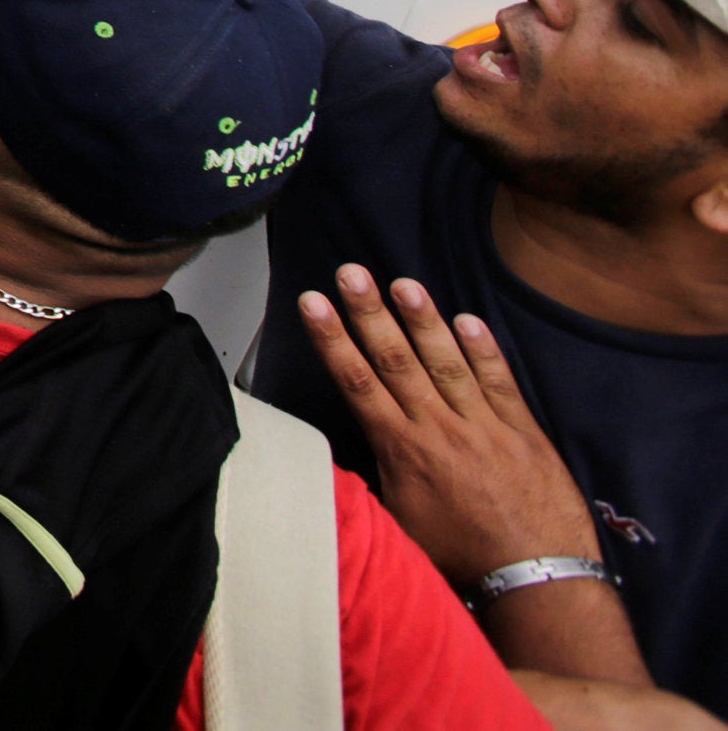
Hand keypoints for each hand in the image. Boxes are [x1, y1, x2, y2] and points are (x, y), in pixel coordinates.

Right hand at [299, 266, 597, 589]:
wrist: (535, 576)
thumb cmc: (464, 559)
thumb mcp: (399, 527)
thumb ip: (371, 485)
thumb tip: (335, 463)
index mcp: (404, 451)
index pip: (358, 382)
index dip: (332, 339)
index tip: (313, 303)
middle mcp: (439, 428)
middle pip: (396, 360)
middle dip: (369, 312)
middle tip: (350, 272)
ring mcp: (484, 425)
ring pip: (447, 361)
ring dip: (423, 319)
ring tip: (402, 282)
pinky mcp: (522, 431)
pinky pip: (499, 381)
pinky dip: (484, 349)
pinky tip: (468, 319)